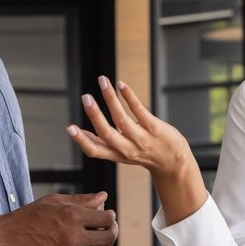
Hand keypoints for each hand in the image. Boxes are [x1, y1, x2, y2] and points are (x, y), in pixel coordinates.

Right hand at [0, 192, 117, 245]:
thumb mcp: (53, 202)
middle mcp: (72, 237)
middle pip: (109, 238)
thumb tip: (103, 197)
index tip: (108, 218)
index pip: (107, 219)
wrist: (5, 241)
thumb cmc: (28, 218)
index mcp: (71, 216)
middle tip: (107, 232)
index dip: (111, 218)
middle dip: (112, 233)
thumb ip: (81, 200)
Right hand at [67, 76, 194, 180]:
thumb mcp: (122, 154)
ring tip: (102, 82)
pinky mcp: (155, 129)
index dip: (81, 141)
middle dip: (95, 115)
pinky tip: (121, 85)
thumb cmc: (145, 154)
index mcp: (116, 154)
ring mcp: (142, 139)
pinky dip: (129, 97)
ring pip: (122, 119)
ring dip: (110, 99)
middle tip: (85, 97)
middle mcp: (127, 149)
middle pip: (107, 133)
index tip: (70, 128)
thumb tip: (81, 132)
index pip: (95, 150)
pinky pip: (140, 111)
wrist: (175, 164)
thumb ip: (103, 144)